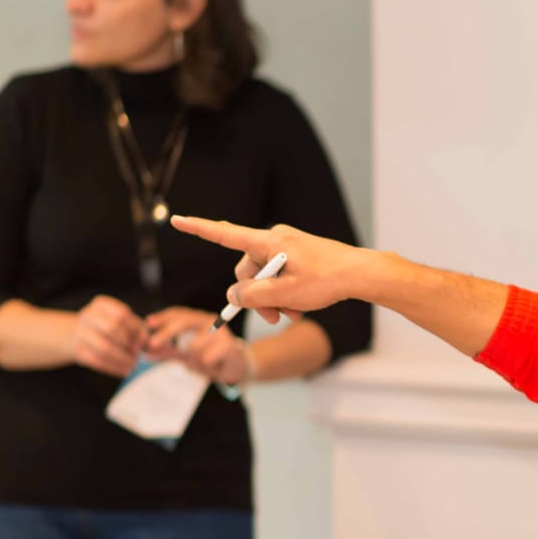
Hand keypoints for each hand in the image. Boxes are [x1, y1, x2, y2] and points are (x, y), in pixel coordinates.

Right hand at [72, 295, 146, 377]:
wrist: (78, 334)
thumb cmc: (108, 328)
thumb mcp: (121, 322)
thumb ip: (137, 329)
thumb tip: (151, 344)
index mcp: (101, 305)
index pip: (121, 314)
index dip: (135, 329)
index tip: (144, 341)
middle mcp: (88, 316)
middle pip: (112, 329)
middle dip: (128, 344)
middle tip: (138, 355)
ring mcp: (79, 333)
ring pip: (104, 348)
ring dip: (123, 359)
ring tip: (133, 366)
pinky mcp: (77, 351)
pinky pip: (97, 361)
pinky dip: (114, 368)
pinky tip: (125, 371)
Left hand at [144, 307, 251, 384]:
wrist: (236, 367)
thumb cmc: (210, 356)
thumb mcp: (185, 353)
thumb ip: (167, 351)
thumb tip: (146, 351)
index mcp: (198, 319)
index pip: (178, 313)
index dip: (162, 317)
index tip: (148, 323)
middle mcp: (209, 321)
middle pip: (184, 322)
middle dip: (166, 334)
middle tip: (152, 345)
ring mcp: (220, 332)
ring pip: (193, 347)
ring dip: (193, 361)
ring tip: (202, 364)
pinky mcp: (229, 346)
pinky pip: (206, 358)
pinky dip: (205, 367)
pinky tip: (213, 366)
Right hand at [169, 216, 369, 324]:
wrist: (361, 274)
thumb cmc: (327, 281)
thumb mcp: (286, 294)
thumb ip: (253, 296)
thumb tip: (234, 295)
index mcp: (269, 242)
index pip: (225, 235)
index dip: (199, 229)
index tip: (176, 220)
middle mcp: (274, 239)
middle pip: (246, 271)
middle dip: (255, 297)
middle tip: (273, 318)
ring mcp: (286, 246)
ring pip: (264, 278)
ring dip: (272, 299)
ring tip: (292, 316)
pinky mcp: (296, 254)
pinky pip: (279, 275)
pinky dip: (283, 293)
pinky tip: (298, 308)